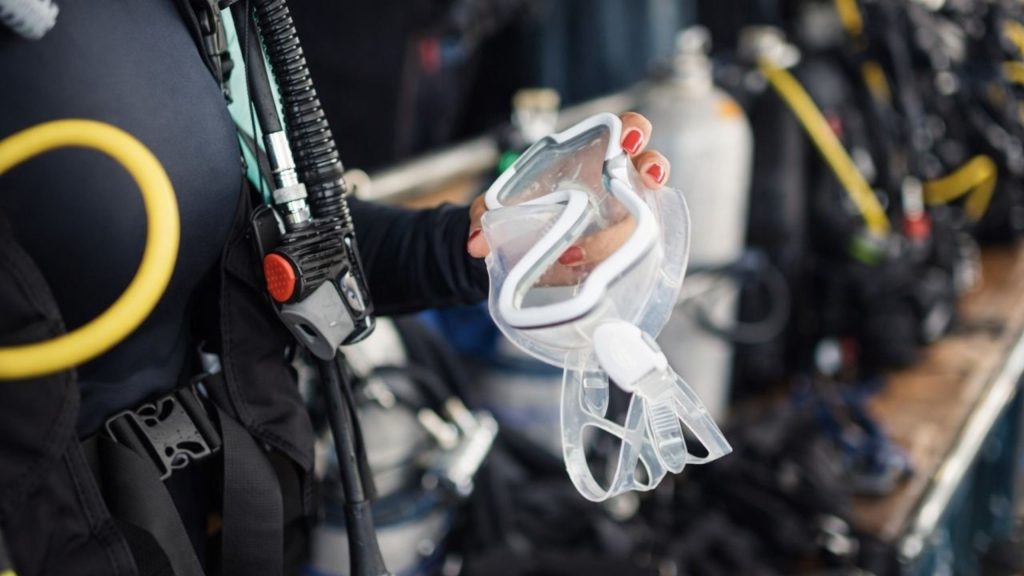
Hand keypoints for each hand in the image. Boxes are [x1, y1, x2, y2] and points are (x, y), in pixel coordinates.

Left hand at [466, 112, 670, 263]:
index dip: (632, 130)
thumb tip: (476, 243)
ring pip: (646, 211)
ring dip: (643, 222)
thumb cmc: (509, 213)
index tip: (628, 139)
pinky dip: (617, 259)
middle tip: (648, 177)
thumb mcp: (490, 211)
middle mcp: (610, 181)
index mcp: (584, 156)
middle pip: (647, 164)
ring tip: (618, 241)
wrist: (508, 250)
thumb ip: (482, 218)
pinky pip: (629, 250)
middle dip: (654, 166)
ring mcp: (618, 215)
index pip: (617, 132)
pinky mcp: (615, 248)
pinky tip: (592, 267)